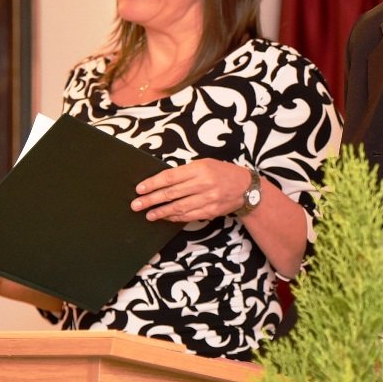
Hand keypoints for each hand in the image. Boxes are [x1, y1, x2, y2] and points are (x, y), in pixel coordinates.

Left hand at [131, 159, 251, 222]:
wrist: (246, 187)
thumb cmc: (222, 172)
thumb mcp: (205, 164)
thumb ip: (185, 172)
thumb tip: (162, 181)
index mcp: (200, 168)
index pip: (170, 177)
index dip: (153, 183)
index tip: (140, 189)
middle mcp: (203, 184)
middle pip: (171, 193)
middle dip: (151, 200)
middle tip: (136, 204)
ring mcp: (208, 199)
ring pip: (178, 207)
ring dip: (161, 212)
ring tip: (148, 214)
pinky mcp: (211, 211)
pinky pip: (188, 216)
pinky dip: (175, 217)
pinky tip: (165, 217)